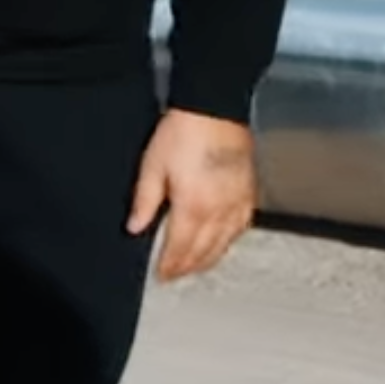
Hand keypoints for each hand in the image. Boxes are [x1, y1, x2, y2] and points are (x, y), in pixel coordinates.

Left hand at [125, 108, 257, 281]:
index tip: (162, 275)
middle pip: (204, 252)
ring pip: (225, 244)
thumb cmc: (185, 131)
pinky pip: (241, 228)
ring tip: (196, 266)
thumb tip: (135, 226)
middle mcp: (219, 210)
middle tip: (175, 275)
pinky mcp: (249, 193)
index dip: (170, 266)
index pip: (180, 248)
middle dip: (188, 268)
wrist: (215, 108)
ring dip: (209, 259)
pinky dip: (229, 241)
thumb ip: (145, 201)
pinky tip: (223, 242)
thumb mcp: (153, 165)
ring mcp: (237, 203)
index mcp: (194, 206)